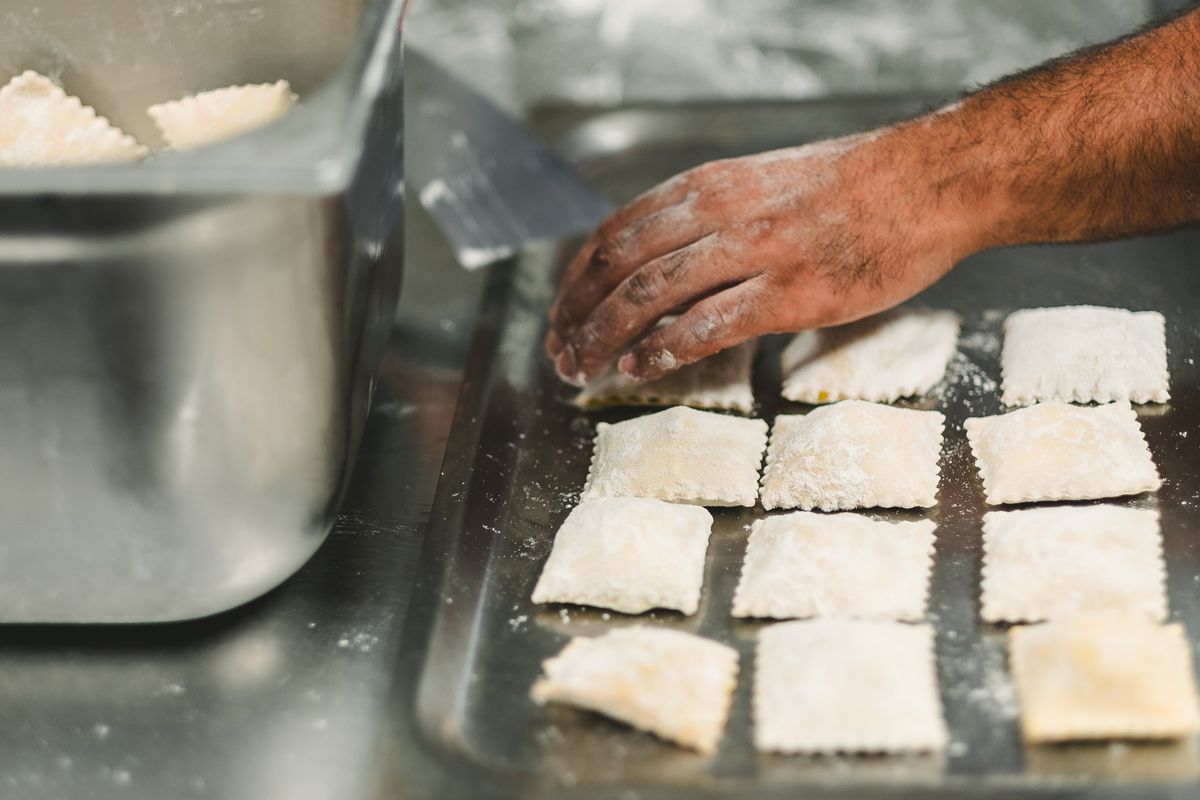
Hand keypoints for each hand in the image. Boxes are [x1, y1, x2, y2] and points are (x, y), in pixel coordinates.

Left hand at [544, 128, 976, 385]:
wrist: (931, 181)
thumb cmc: (854, 188)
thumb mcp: (764, 182)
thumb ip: (713, 217)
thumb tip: (667, 262)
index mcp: (709, 184)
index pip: (615, 232)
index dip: (577, 278)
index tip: (563, 312)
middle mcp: (719, 212)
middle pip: (618, 265)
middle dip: (577, 314)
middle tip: (561, 352)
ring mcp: (753, 251)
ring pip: (649, 296)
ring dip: (605, 337)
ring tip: (584, 368)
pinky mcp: (789, 292)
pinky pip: (706, 326)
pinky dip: (663, 350)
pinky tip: (640, 369)